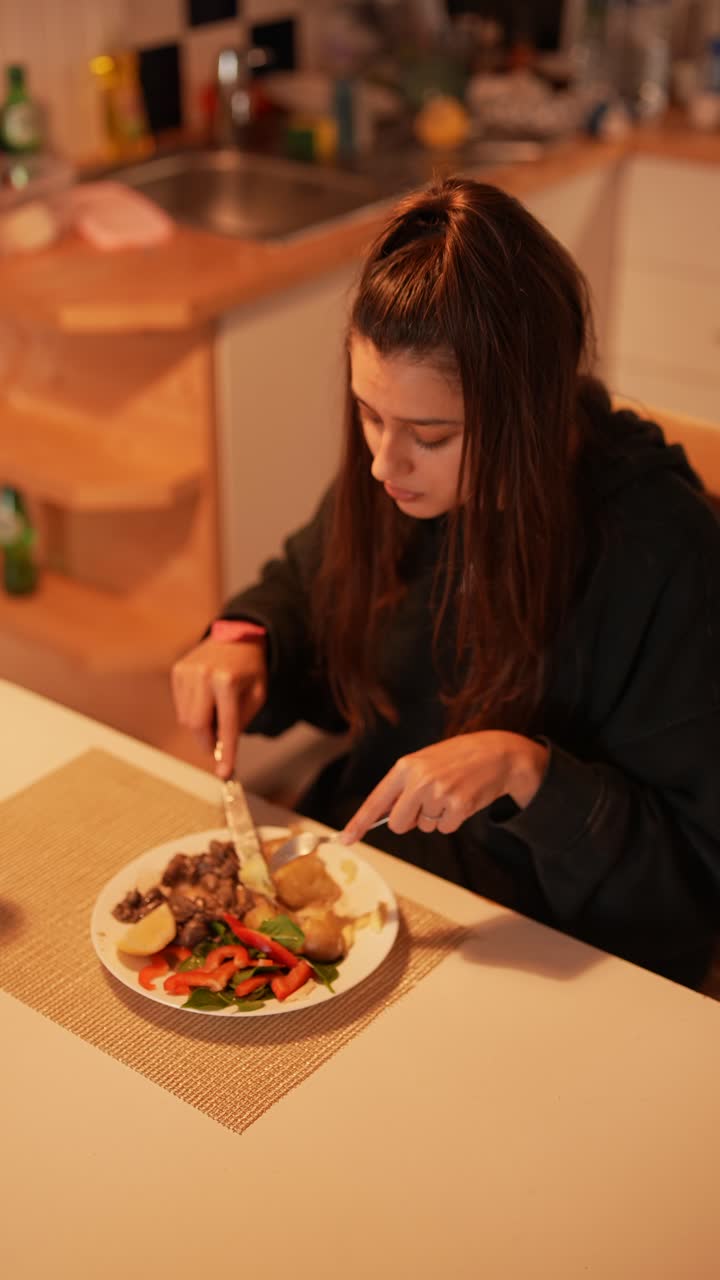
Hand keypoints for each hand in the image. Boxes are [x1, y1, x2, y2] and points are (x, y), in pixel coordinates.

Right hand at [171, 637, 267, 777]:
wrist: (238, 636)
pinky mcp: (178, 671)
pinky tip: (206, 702)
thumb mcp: (258, 695)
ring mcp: (187, 671)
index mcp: (228, 680)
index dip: (226, 752)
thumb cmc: (251, 669)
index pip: (226, 726)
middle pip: (197, 725)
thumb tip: (222, 749)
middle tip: (218, 747)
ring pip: (186, 718)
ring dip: (201, 728)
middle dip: (207, 743)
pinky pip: (180, 705)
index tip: (224, 772)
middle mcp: (204, 675)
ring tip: (216, 716)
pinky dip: (193, 712)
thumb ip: (241, 722)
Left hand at [340, 732, 547, 843]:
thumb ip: (403, 786)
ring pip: (425, 827)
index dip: (359, 823)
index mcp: (405, 766)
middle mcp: (419, 780)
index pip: (376, 801)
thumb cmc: (458, 758)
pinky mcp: (458, 806)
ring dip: (437, 818)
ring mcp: (439, 794)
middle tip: (428, 804)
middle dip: (411, 822)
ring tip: (451, 793)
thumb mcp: (425, 762)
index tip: (345, 839)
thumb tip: (386, 816)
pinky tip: (462, 800)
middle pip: (399, 824)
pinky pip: (445, 829)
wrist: (497, 753)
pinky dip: (453, 821)